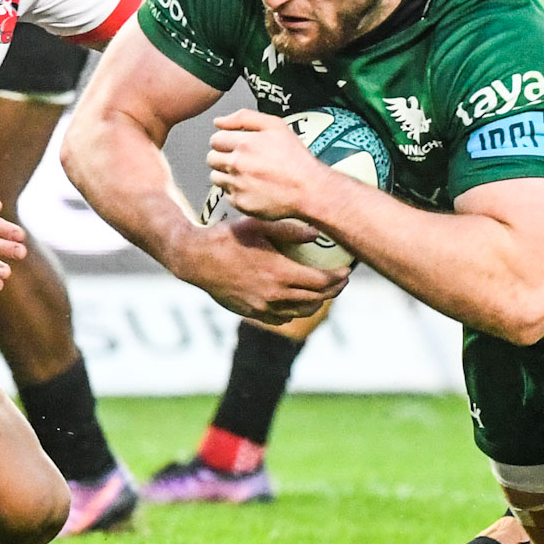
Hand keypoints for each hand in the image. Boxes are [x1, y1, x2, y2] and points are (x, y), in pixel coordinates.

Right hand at [179, 217, 348, 323]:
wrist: (196, 259)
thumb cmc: (227, 237)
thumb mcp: (258, 225)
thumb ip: (290, 229)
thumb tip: (318, 233)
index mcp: (279, 272)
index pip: (321, 282)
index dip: (338, 279)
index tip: (347, 272)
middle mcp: (273, 295)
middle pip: (315, 299)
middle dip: (333, 291)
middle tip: (341, 281)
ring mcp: (262, 307)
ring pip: (300, 311)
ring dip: (317, 302)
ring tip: (323, 291)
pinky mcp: (252, 313)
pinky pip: (282, 318)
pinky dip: (295, 310)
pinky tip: (297, 300)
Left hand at [206, 110, 332, 221]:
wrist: (308, 189)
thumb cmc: (295, 157)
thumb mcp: (275, 126)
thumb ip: (244, 118)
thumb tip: (218, 122)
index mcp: (243, 143)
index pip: (215, 139)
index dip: (224, 141)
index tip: (235, 146)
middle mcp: (236, 164)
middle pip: (212, 158)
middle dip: (223, 157)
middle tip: (241, 160)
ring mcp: (237, 185)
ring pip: (216, 177)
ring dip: (226, 174)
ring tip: (246, 174)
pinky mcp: (240, 203)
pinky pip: (227, 195)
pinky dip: (236, 191)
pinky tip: (252, 187)